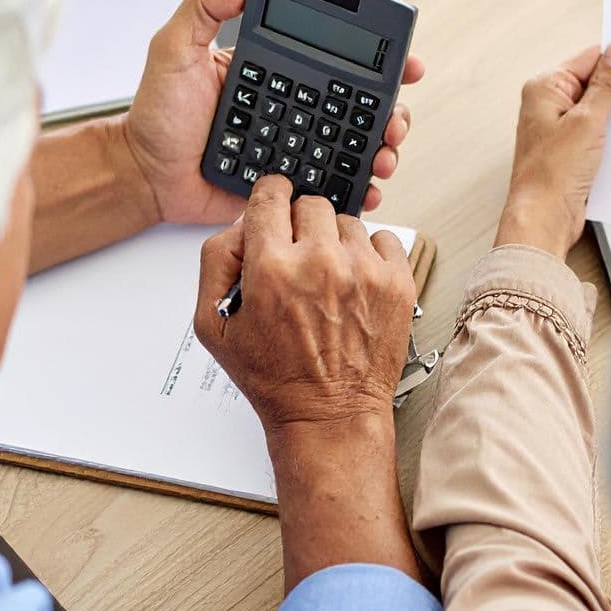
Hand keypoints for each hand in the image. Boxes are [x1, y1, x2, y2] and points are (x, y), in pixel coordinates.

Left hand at [122, 0, 425, 223]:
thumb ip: (203, 8)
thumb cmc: (155, 115)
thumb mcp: (172, 48)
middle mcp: (292, 106)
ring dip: (380, 149)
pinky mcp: (288, 184)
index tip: (405, 62)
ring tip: (382, 157)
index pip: (334, 56)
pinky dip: (356, 189)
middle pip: (359, 104)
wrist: (145, 176)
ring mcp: (293, 145)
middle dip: (391, 110)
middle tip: (395, 120)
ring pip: (354, 146)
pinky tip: (364, 189)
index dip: (377, 58)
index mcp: (276, 70)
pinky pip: (331, 186)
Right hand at [193, 176, 416, 431]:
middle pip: (311, 203)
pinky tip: (355, 281)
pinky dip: (370, 254)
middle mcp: (320, 262)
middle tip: (298, 256)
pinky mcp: (397, 283)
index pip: (270, 195)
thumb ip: (216, 262)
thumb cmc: (275, 377)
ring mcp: (364, 270)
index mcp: (272, 267)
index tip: (275, 203)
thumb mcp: (213, 326)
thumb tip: (241, 224)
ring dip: (335, 241)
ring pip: (347, 221)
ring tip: (327, 279)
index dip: (270, 197)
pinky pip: (384, 239)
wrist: (330, 415)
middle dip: (300, 224)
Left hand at [494, 43, 610, 257]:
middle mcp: (548, 105)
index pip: (589, 58)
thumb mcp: (587, 121)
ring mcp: (559, 127)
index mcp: (545, 88)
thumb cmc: (551, 174)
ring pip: (598, 108)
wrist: (544, 217)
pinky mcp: (570, 148)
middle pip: (594, 82)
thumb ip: (605, 86)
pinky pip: (597, 131)